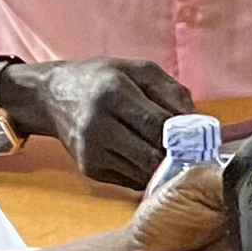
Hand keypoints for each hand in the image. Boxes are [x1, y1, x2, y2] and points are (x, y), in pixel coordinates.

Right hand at [0, 56, 196, 185]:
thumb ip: (172, 92)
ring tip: (173, 155)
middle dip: (177, 156)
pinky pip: (130, 180)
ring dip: (163, 168)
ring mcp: (91, 152)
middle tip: (193, 151)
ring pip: (143, 173)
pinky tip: (148, 158)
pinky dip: (146, 173)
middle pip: (151, 154)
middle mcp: (98, 125)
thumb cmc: (102, 79)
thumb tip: (198, 123)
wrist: (52, 96)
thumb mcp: (139, 70)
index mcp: (113, 93)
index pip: (157, 125)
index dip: (184, 135)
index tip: (199, 137)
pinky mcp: (89, 170)